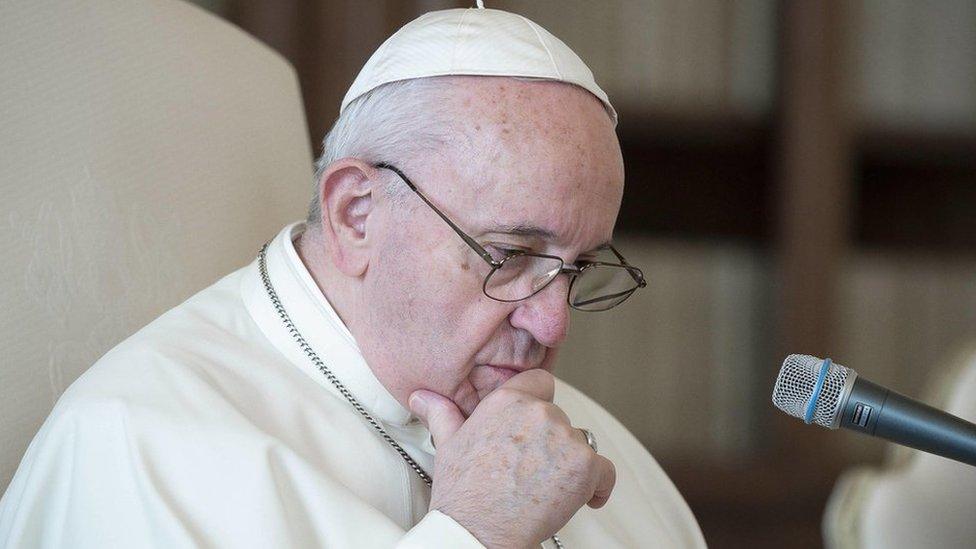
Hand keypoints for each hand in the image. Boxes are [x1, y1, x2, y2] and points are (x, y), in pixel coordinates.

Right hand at [409, 370, 615, 547]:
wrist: (479, 532)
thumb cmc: (464, 493)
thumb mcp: (448, 445)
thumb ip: (442, 413)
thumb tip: (423, 397)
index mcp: (508, 399)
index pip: (541, 382)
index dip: (539, 404)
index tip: (534, 428)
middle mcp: (540, 412)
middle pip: (560, 418)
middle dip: (550, 442)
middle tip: (529, 471)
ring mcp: (566, 438)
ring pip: (581, 444)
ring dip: (570, 464)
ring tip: (544, 488)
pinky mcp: (586, 466)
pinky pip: (605, 472)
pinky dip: (597, 487)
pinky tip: (580, 499)